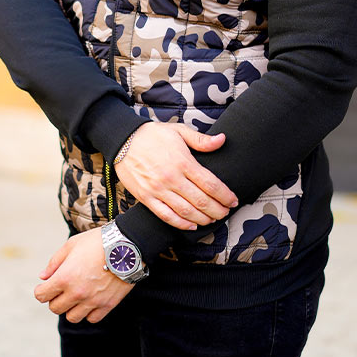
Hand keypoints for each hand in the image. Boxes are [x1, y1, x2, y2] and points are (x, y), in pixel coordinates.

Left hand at [34, 229, 133, 322]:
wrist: (126, 245)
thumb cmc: (97, 241)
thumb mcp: (72, 244)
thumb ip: (54, 262)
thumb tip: (43, 277)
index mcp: (64, 277)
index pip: (41, 295)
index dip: (41, 290)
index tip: (46, 285)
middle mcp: (76, 293)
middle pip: (55, 308)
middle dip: (55, 299)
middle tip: (63, 289)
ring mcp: (92, 301)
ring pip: (72, 317)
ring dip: (71, 308)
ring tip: (77, 295)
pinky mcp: (107, 305)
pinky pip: (92, 318)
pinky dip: (89, 312)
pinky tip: (91, 299)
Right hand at [114, 120, 237, 229]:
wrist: (123, 140)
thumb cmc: (153, 135)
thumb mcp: (178, 131)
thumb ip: (201, 139)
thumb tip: (222, 140)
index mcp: (183, 161)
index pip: (210, 184)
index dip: (225, 195)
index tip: (233, 200)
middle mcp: (172, 178)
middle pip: (201, 201)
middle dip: (218, 210)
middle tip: (226, 213)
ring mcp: (158, 190)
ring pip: (186, 212)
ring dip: (203, 219)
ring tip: (212, 220)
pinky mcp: (146, 198)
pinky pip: (166, 216)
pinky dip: (181, 224)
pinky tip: (191, 225)